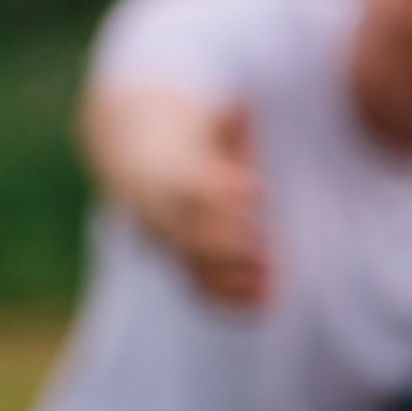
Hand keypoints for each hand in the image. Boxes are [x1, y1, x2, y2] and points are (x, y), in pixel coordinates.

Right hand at [146, 103, 271, 307]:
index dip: (225, 191)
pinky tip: (265, 304)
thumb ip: (226, 121)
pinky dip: (227, 298)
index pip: (193, 186)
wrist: (136, 156)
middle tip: (273, 255)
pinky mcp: (177, 256)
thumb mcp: (204, 120)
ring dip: (232, 281)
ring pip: (191, 264)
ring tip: (274, 289)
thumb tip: (239, 107)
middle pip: (190, 234)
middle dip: (230, 248)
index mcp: (170, 172)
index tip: (263, 192)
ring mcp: (167, 237)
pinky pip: (195, 283)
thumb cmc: (190, 134)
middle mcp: (163, 209)